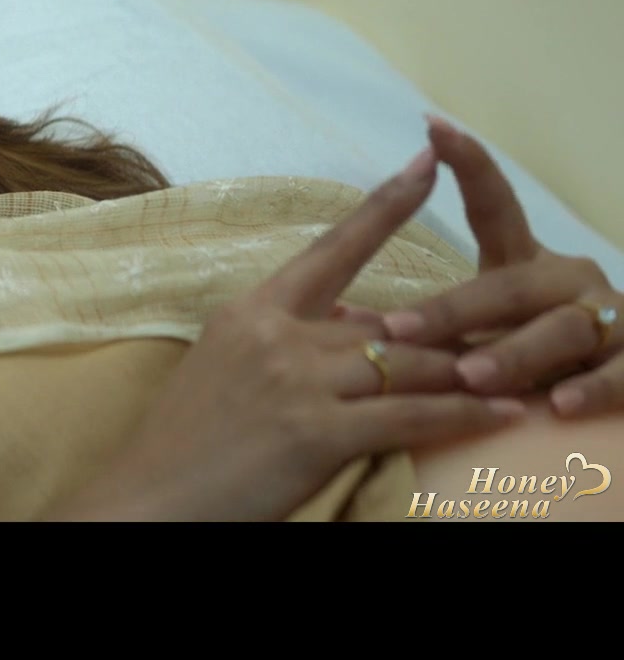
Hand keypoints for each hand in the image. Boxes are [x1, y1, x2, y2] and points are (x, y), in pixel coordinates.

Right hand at [51, 145, 524, 521]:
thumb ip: (285, 339)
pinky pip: (408, 417)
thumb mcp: (224, 365)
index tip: (425, 165)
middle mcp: (277, 334)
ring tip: (511, 379)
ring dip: (465, 376)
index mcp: (251, 310)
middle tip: (496, 338)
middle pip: (387, 325)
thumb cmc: (183, 439)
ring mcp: (297, 381)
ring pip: (406, 366)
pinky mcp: (316, 432)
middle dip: (446, 337)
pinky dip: (460, 415)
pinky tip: (496, 414)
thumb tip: (348, 325)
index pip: (330, 248)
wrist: (148, 495)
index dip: (385, 206)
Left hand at [363, 116, 621, 417]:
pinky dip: (591, 388)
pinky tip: (560, 405)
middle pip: (510, 286)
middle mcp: (567, 279)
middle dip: (453, 310)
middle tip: (399, 330)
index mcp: (523, 262)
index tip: (433, 128)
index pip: (495, 206)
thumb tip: (337, 316)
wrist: (621, 378)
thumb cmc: (528, 352)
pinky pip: (619, 374)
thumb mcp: (477, 331)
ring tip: (470, 375)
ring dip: (515, 352)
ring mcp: (608, 318)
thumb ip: (422, 322)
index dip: (468, 164)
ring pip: (561, 329)